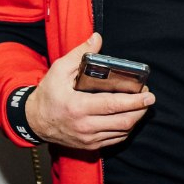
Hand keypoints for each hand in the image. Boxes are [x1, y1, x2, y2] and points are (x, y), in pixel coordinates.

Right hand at [25, 33, 154, 149]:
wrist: (34, 121)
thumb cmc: (47, 94)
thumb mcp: (59, 70)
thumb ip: (80, 53)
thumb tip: (97, 38)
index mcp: (78, 107)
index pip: (113, 105)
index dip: (134, 101)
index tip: (149, 95)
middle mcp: (85, 126)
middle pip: (123, 122)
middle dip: (141, 110)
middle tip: (148, 97)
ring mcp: (88, 138)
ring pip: (122, 132)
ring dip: (135, 119)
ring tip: (141, 105)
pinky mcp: (90, 145)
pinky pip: (115, 139)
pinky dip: (126, 129)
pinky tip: (129, 117)